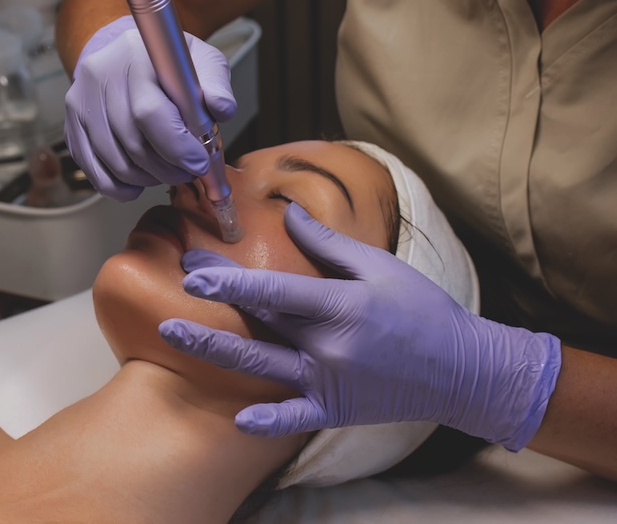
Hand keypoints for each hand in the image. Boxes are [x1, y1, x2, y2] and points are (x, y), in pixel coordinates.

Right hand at [64, 16, 235, 201]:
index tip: (198, 163)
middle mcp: (102, 76)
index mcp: (136, 56)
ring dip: (147, 179)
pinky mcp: (72, 124)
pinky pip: (94, 171)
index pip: (149, 112)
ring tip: (167, 172)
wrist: (129, 57)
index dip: (177, 147)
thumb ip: (215, 85)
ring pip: (115, 162)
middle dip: (167, 168)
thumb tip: (221, 109)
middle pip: (132, 142)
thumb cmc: (169, 65)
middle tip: (187, 172)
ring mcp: (81, 101)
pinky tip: (140, 182)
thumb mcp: (201, 62)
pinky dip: (120, 186)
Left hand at [159, 203, 560, 450]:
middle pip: (259, 321)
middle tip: (179, 281)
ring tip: (173, 335)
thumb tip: (290, 214)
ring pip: (260, 366)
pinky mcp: (334, 410)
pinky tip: (239, 419)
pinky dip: (268, 421)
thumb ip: (329, 243)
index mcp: (342, 305)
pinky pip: (294, 420)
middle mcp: (329, 346)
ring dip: (214, 351)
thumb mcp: (380, 267)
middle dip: (214, 302)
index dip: (230, 280)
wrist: (462, 370)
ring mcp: (329, 383)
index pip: (274, 290)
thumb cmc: (422, 310)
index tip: (193, 270)